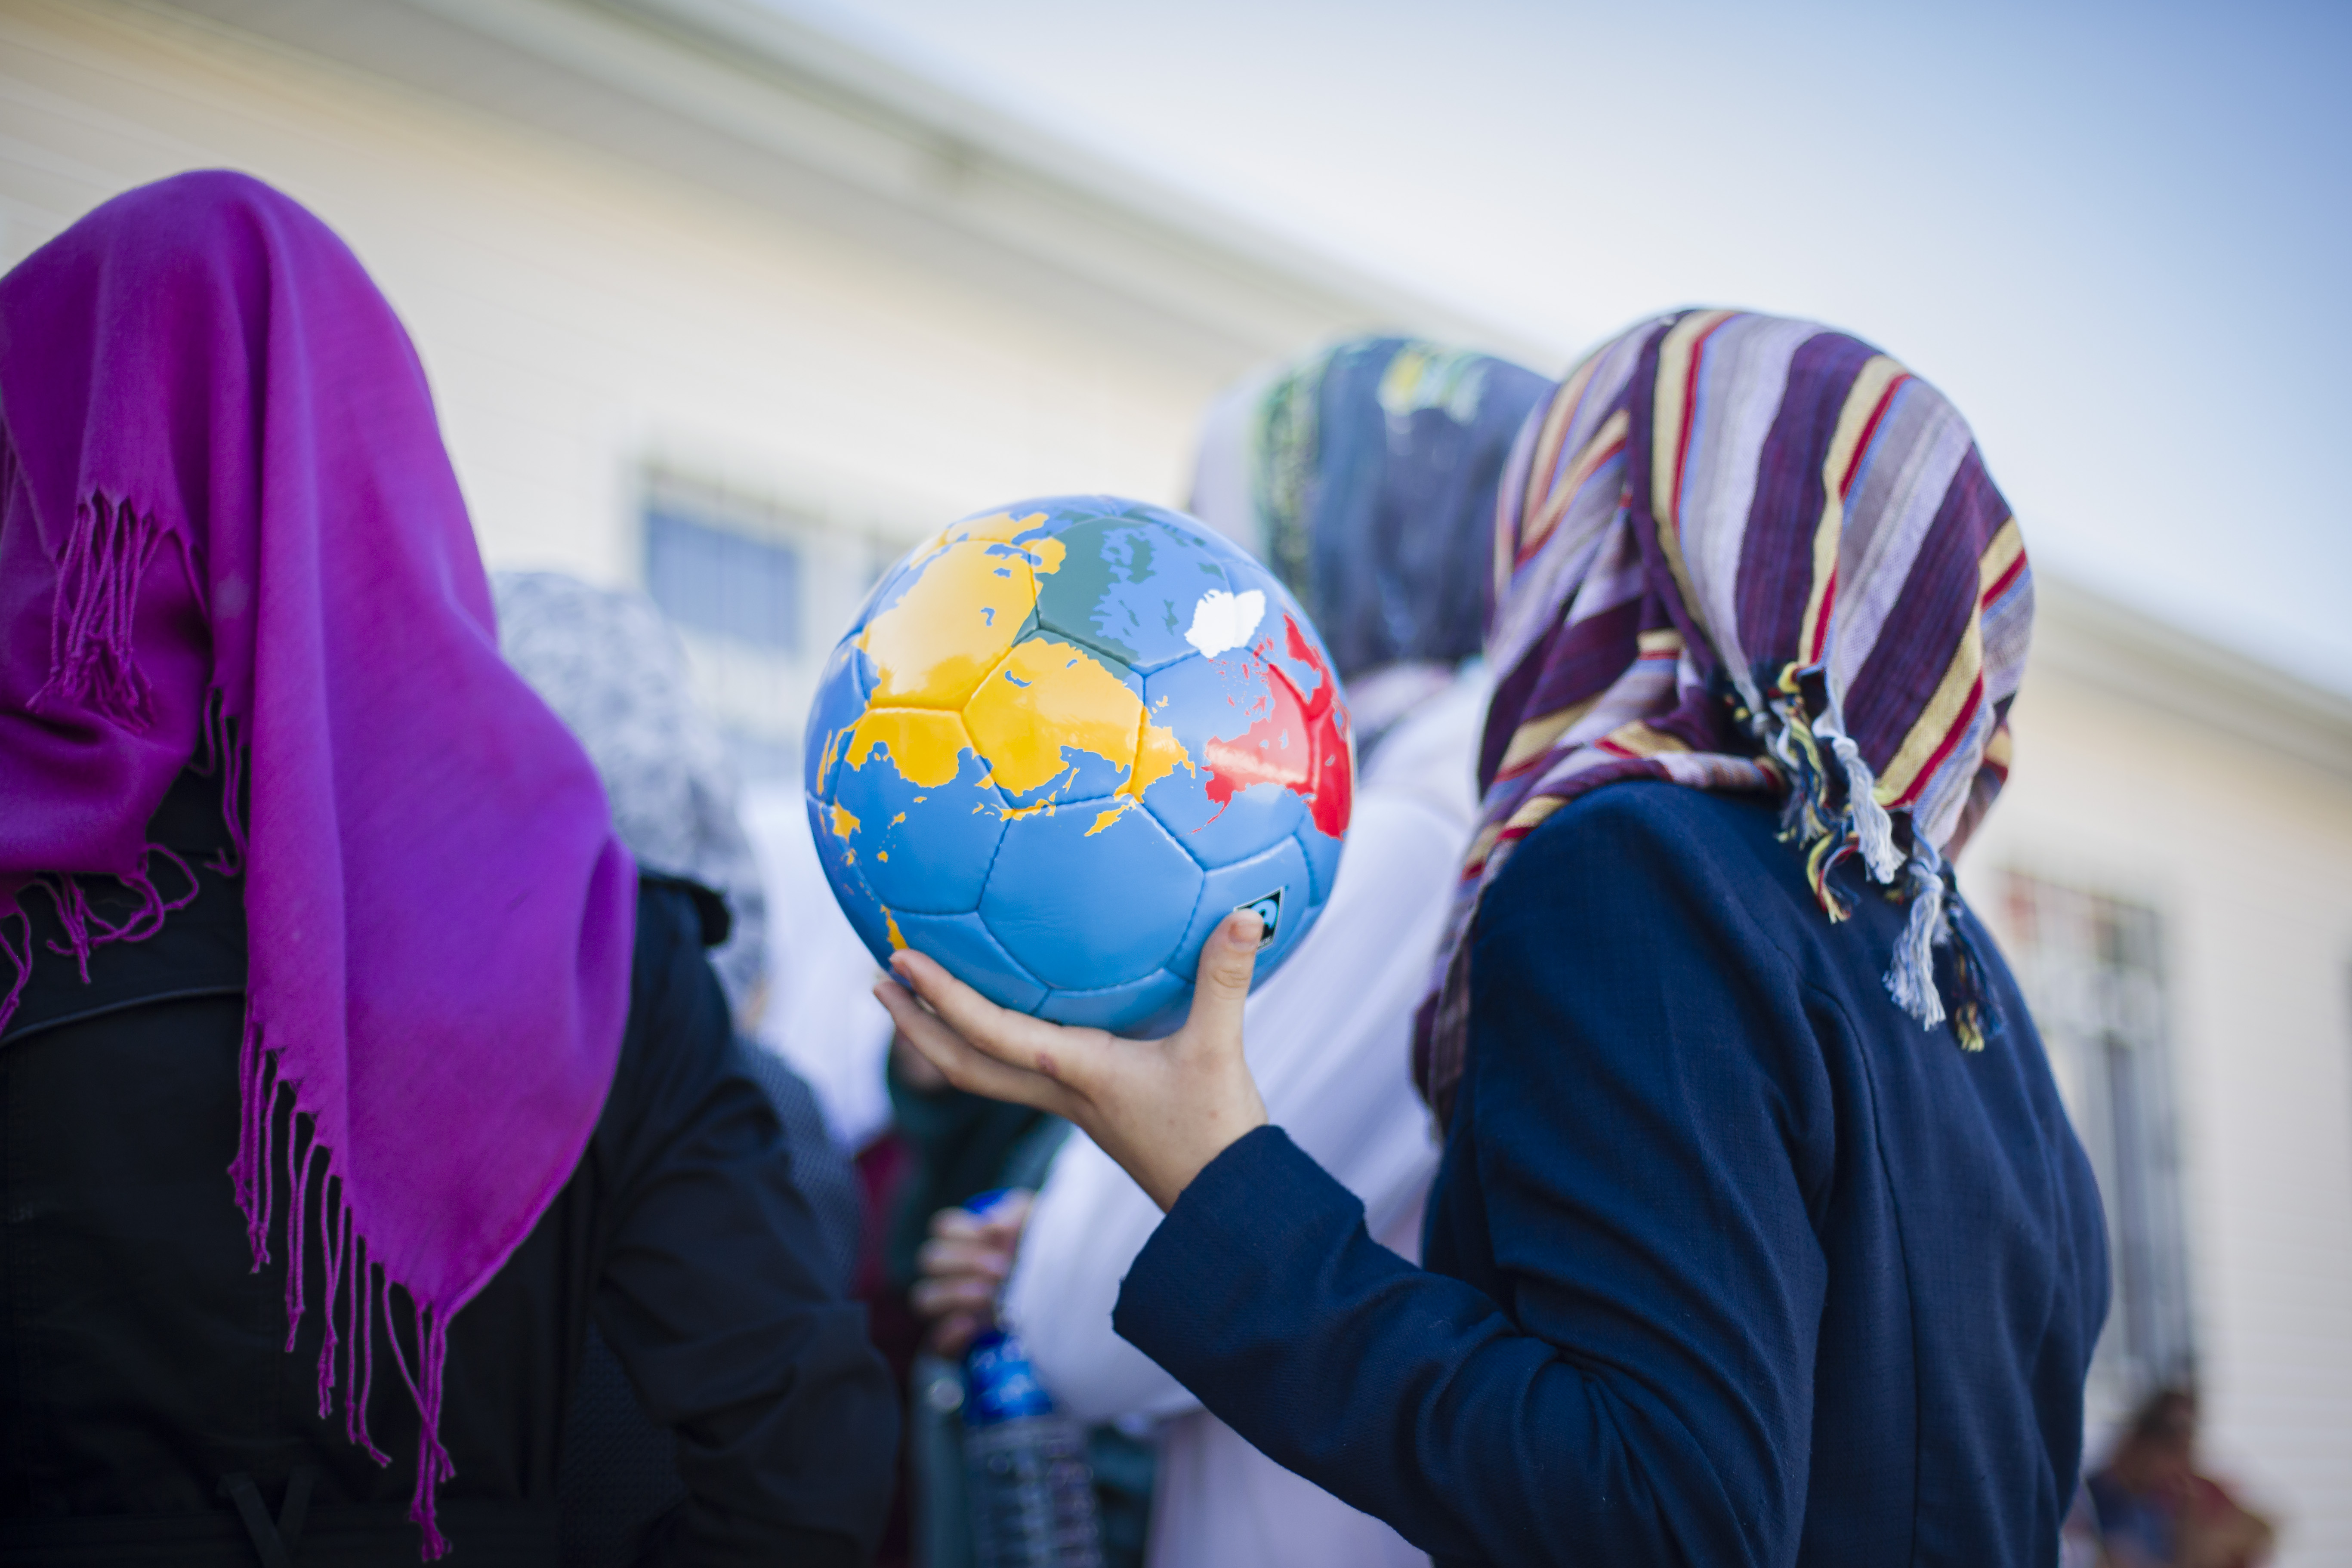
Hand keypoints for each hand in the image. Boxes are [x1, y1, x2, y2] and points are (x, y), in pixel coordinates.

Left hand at [875, 910, 1269, 1210]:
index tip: (901, 960)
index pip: (989, 1032)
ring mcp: (1069, 1104)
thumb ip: (1226, 980)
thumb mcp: (1221, 1049)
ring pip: (985, 1071)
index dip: (942, 996)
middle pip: (962, 1064)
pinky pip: (1021, 1070)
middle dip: (915, 1023)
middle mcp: (1059, 1090)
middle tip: (880, 979)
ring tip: (915, 997)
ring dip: (943, 1035)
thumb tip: (1247, 916)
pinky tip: (1005, 1016)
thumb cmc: (1215, 1132)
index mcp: (1075, 1072)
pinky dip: (991, 1042)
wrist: (1224, 1203)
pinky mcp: (1089, 1108)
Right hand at [911, 1192, 1031, 1357]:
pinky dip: (950, 1334)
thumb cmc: (1044, 1258)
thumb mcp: (1038, 1225)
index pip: (943, 1227)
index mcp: (968, 1242)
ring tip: (990, 1295)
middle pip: (931, 1259)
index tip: (993, 1234)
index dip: (962, 1229)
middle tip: (1002, 1268)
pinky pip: (935, 1343)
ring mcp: (952, 1310)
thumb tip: (991, 1225)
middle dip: (966, 1260)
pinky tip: (973, 1325)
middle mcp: (954, 1275)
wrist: (1066, 1306)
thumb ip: (1016, 1212)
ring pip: (925, 1298)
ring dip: (956, 1293)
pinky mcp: (957, 1344)